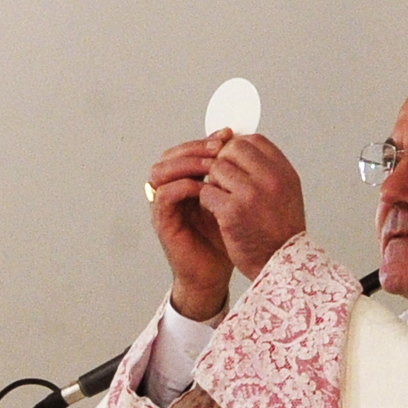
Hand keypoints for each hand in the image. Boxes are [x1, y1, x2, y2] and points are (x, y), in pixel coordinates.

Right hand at [149, 132, 233, 318]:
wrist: (218, 272)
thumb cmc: (228, 238)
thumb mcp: (235, 200)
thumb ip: (235, 175)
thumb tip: (246, 145)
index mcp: (187, 181)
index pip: (187, 149)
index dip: (205, 140)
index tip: (228, 135)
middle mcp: (171, 190)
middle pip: (170, 154)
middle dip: (195, 147)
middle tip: (219, 146)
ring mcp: (164, 205)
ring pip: (161, 170)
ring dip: (186, 163)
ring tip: (211, 164)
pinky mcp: (162, 221)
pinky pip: (163, 195)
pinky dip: (182, 186)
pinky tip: (203, 186)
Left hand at [199, 131, 307, 278]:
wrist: (281, 265)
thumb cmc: (281, 232)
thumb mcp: (286, 193)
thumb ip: (267, 170)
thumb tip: (241, 147)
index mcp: (285, 172)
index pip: (254, 141)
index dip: (238, 148)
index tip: (233, 162)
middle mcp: (271, 179)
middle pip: (232, 149)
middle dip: (222, 162)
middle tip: (222, 180)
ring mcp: (251, 194)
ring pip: (216, 169)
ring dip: (213, 182)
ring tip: (221, 198)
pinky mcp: (232, 211)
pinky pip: (207, 192)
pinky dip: (207, 201)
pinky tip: (216, 212)